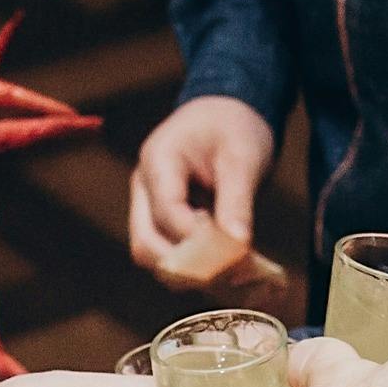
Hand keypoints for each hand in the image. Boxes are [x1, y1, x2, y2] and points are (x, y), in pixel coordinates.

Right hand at [127, 95, 279, 273]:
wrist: (227, 112)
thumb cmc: (233, 126)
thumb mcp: (243, 157)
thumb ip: (237, 203)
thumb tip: (237, 247)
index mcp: (158, 161)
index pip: (166, 213)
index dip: (196, 241)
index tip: (234, 256)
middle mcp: (144, 188)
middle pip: (146, 245)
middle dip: (186, 267)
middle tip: (233, 274)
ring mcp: (149, 207)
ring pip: (154, 257)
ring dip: (192, 274)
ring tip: (236, 272)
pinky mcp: (163, 222)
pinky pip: (171, 255)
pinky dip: (199, 270)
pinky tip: (232, 272)